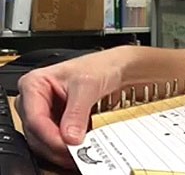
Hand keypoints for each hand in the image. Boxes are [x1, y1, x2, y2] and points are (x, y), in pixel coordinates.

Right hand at [15, 48, 123, 167]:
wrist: (115, 68)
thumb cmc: (99, 66)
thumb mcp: (87, 86)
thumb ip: (77, 112)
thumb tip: (69, 136)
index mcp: (34, 84)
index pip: (35, 118)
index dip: (51, 136)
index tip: (68, 146)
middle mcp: (34, 99)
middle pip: (37, 133)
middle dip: (56, 147)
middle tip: (77, 155)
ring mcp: (44, 112)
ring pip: (44, 140)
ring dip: (62, 150)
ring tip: (81, 154)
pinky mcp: (56, 122)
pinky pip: (56, 140)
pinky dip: (68, 147)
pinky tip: (82, 149)